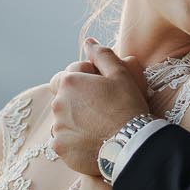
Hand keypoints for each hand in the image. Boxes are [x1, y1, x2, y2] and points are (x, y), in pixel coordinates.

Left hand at [51, 39, 149, 176]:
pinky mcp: (60, 147)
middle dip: (78, 101)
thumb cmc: (128, 106)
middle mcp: (57, 103)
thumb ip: (102, 56)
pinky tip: (93, 142)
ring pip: (64, 120)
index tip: (101, 91)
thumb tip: (88, 42)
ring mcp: (57, 127)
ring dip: (76, 121)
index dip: (84, 81)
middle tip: (103, 111)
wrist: (131, 145)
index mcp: (69, 82)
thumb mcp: (120, 75)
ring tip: (99, 128)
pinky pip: (64, 141)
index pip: (67, 75)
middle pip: (64, 98)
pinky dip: (75, 141)